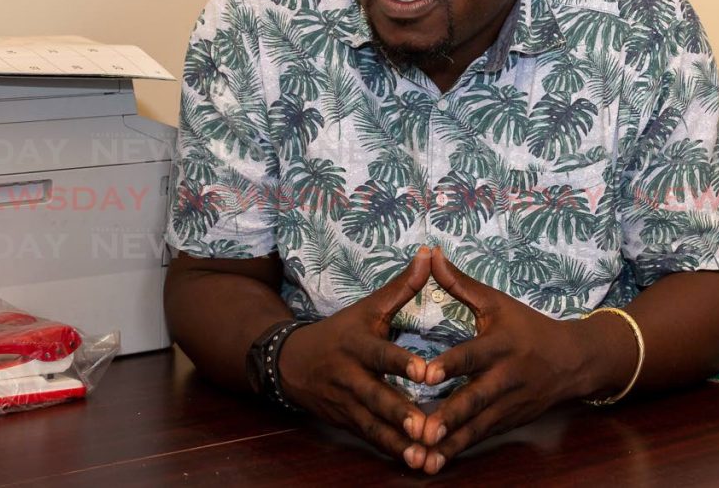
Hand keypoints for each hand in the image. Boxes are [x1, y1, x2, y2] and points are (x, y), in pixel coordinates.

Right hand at [279, 245, 432, 469]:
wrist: (290, 363)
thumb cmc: (341, 331)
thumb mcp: (367, 307)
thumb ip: (401, 286)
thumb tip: (428, 254)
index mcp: (358, 346)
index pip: (381, 355)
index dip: (402, 363)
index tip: (425, 371)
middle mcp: (351, 378)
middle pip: (377, 398)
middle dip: (402, 414)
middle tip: (428, 427)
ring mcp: (348, 405)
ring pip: (375, 427)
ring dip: (400, 443)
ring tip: (425, 456)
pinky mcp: (348, 424)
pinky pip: (372, 440)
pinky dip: (393, 452)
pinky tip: (417, 464)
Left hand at [416, 247, 607, 473]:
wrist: (574, 361)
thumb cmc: (527, 326)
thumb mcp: (497, 302)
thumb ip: (460, 283)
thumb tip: (431, 254)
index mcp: (500, 345)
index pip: (472, 355)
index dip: (449, 365)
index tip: (424, 375)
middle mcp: (506, 378)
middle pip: (475, 399)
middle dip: (449, 415)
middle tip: (422, 429)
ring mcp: (509, 405)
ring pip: (477, 427)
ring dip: (451, 443)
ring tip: (423, 458)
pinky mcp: (508, 423)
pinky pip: (481, 439)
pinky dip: (460, 451)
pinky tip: (434, 463)